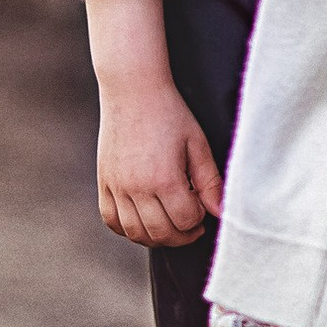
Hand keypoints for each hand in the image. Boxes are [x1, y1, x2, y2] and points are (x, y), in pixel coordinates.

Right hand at [96, 78, 224, 245]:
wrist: (133, 90)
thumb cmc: (169, 113)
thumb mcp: (197, 144)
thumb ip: (210, 182)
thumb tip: (222, 212)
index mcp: (164, 178)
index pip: (186, 221)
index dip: (199, 219)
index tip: (202, 206)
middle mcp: (136, 188)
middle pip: (161, 233)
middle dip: (181, 235)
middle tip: (191, 224)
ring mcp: (116, 187)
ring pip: (135, 233)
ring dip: (156, 236)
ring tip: (170, 224)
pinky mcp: (104, 182)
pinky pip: (111, 220)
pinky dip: (127, 228)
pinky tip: (142, 220)